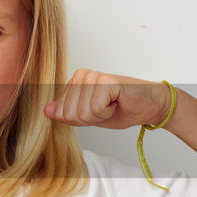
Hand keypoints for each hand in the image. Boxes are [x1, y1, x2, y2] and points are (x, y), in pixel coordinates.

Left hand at [43, 68, 171, 129]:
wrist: (150, 106)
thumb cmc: (122, 109)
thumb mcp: (89, 116)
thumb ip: (68, 113)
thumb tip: (46, 111)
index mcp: (74, 82)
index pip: (61, 113)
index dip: (81, 120)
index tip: (97, 111)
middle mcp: (81, 76)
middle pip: (69, 114)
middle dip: (90, 119)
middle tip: (107, 108)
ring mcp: (92, 77)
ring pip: (81, 113)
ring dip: (100, 116)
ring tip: (112, 104)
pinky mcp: (105, 81)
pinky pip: (94, 110)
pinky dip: (107, 112)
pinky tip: (117, 102)